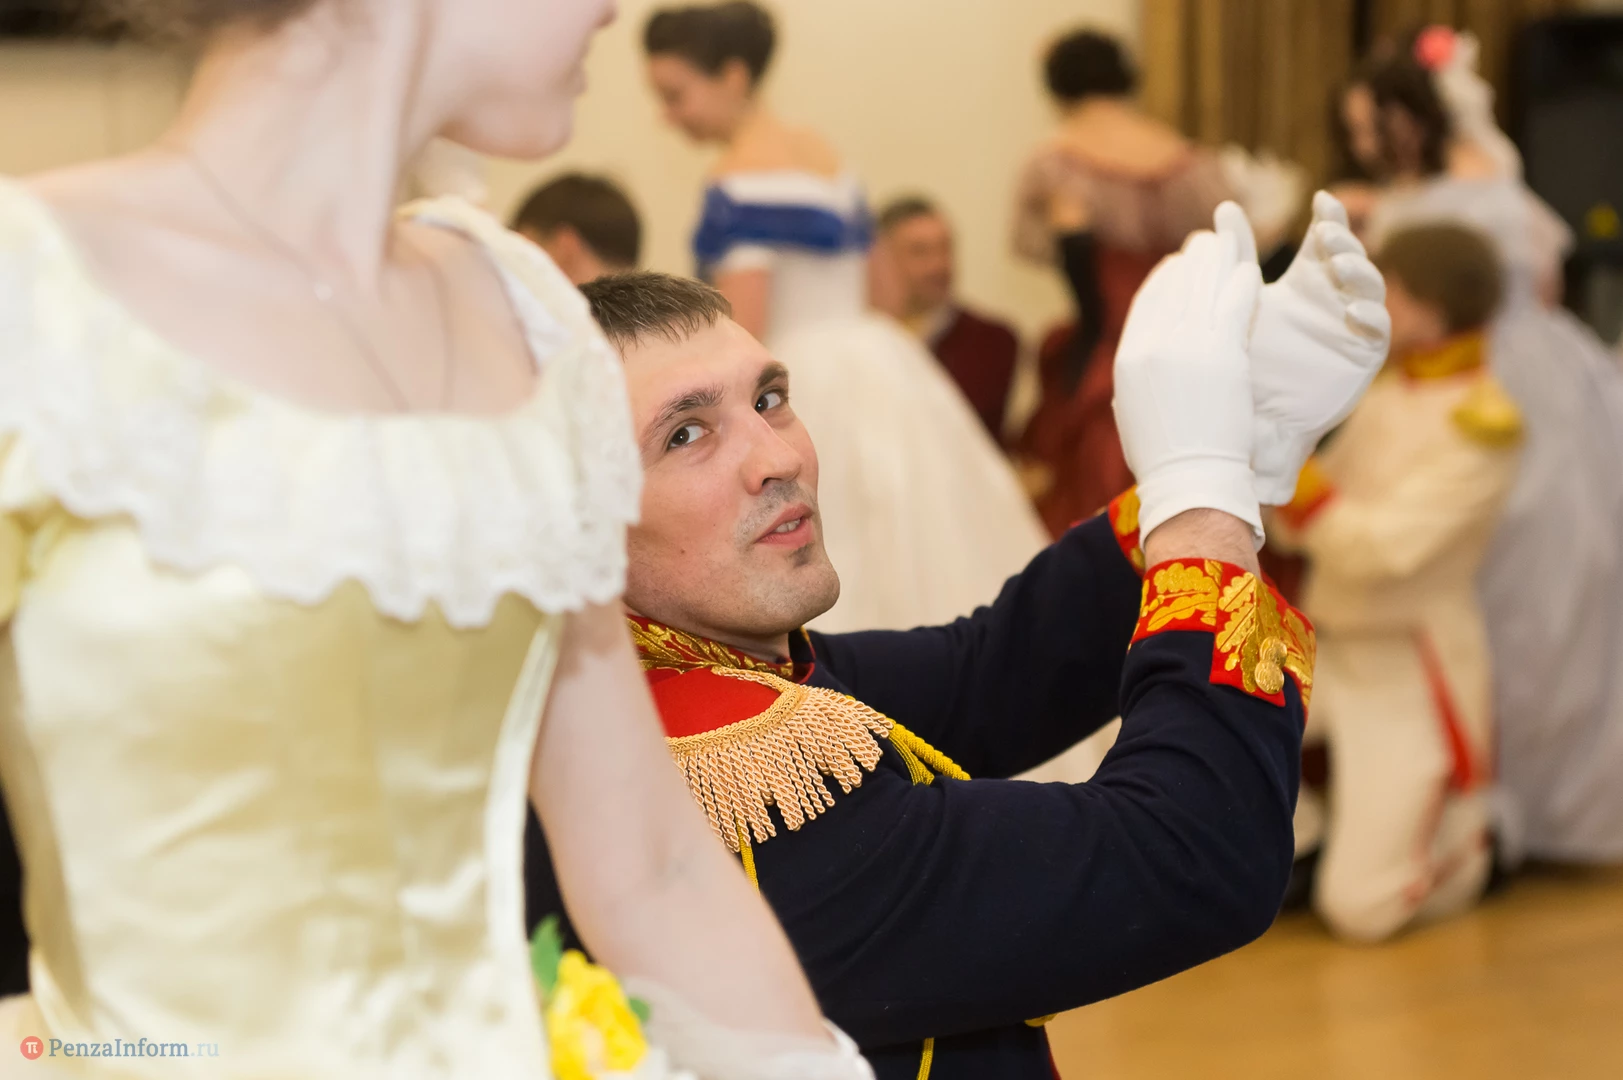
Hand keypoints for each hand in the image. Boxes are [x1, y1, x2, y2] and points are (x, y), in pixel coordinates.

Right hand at [1113, 224, 1263, 545]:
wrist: (1190, 481)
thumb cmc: (1165, 460)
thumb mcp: (1133, 412)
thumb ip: (1137, 379)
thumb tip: (1139, 363)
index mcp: (1128, 359)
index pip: (1146, 303)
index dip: (1164, 279)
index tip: (1176, 265)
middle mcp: (1152, 345)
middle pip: (1173, 286)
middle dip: (1191, 260)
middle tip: (1205, 243)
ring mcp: (1187, 345)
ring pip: (1203, 286)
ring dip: (1217, 259)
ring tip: (1228, 242)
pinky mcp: (1223, 352)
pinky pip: (1234, 304)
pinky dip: (1241, 283)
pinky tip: (1250, 272)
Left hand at [1225, 192, 1389, 503]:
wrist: (1251, 421)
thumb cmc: (1242, 362)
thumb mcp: (1239, 303)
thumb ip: (1236, 256)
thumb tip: (1224, 206)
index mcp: (1307, 281)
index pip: (1326, 240)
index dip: (1329, 218)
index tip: (1321, 199)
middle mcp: (1335, 297)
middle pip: (1352, 257)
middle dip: (1344, 241)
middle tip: (1327, 235)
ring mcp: (1354, 324)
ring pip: (1370, 287)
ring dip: (1360, 271)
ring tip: (1340, 265)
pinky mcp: (1364, 354)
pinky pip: (1379, 329)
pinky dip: (1371, 315)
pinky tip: (1352, 309)